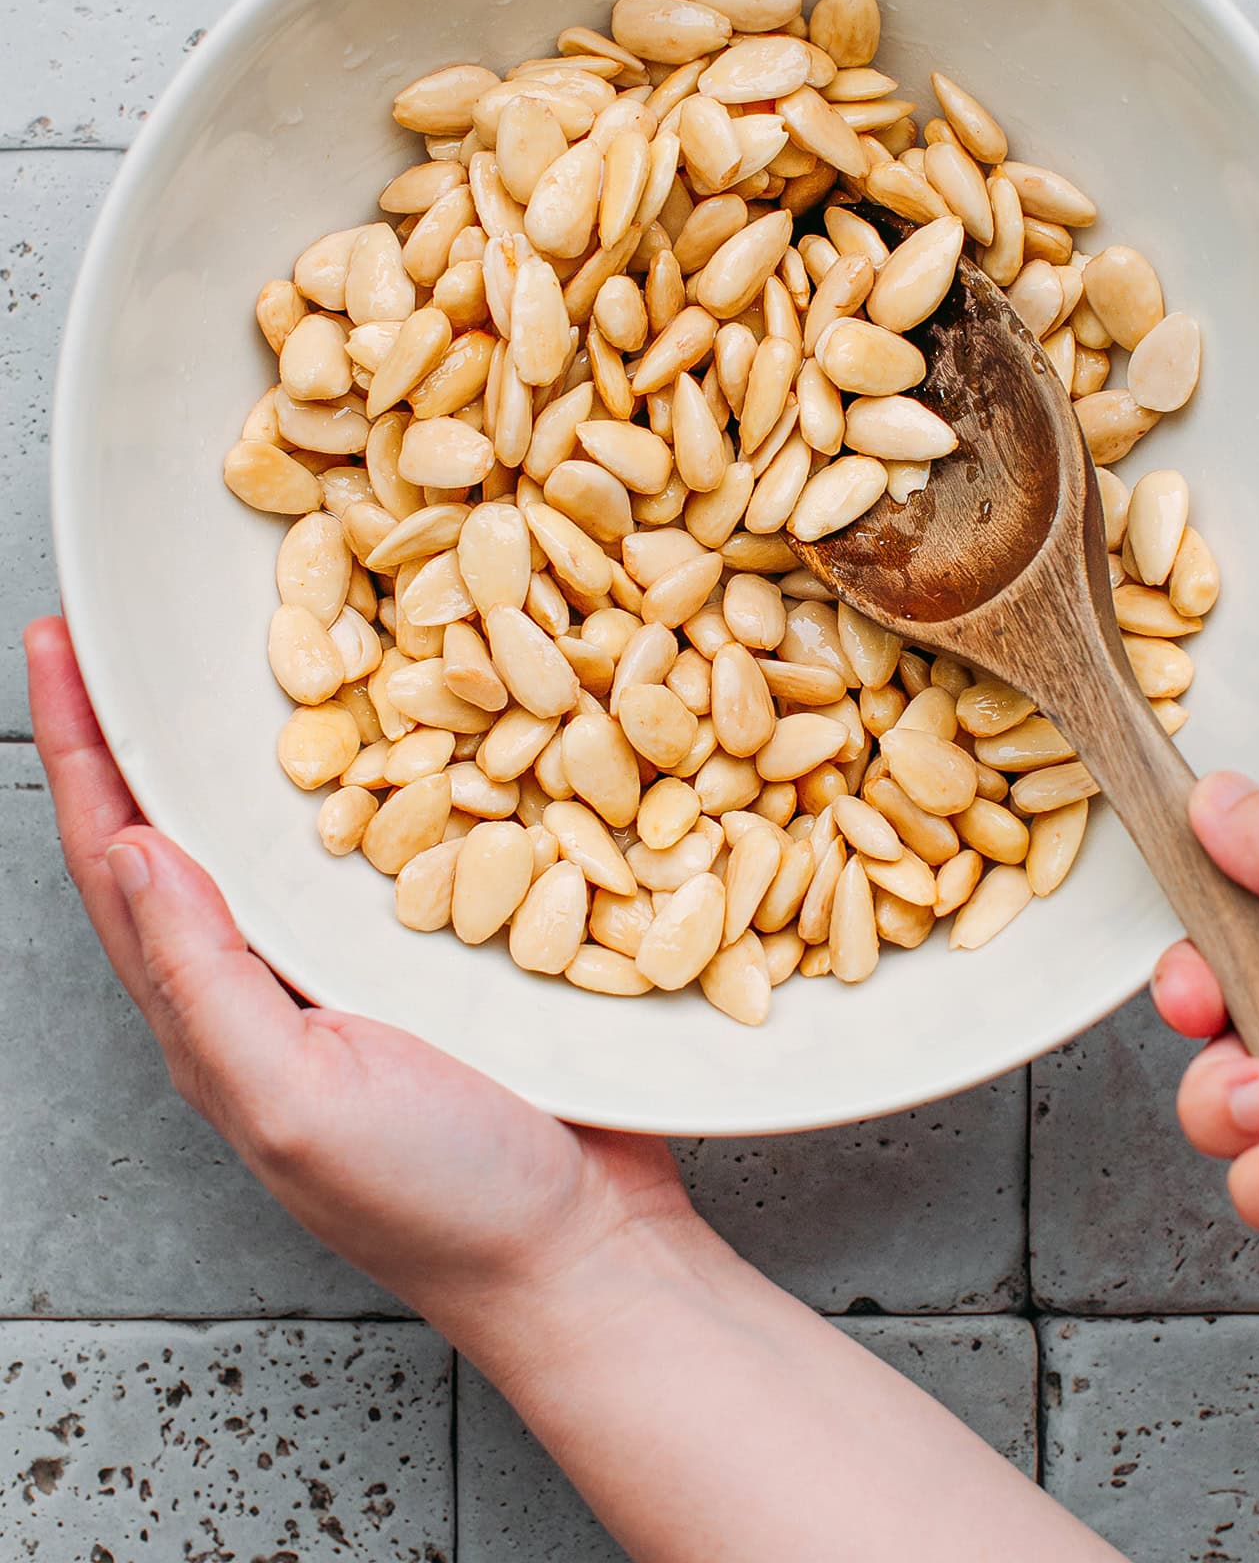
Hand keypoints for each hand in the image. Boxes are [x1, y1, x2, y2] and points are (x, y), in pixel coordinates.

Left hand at [24, 617, 691, 1348]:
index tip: (57, 646)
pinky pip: (405, 827)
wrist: (590, 1249)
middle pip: (191, 820)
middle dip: (156, 720)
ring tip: (265, 636)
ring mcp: (365, 954)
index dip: (78, 750)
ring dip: (270, 726)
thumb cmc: (441, 1199)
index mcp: (215, 1013)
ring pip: (295, 815)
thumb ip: (202, 981)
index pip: (117, 858)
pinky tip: (414, 702)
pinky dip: (392, 757)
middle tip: (143, 621)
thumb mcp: (293, 1102)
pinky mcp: (455, 934)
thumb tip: (129, 847)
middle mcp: (277, 972)